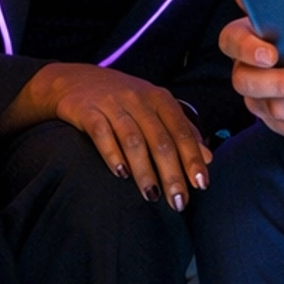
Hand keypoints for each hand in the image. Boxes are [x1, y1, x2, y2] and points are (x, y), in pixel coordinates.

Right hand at [0, 63, 211, 207]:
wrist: (75, 81)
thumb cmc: (124, 100)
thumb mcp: (155, 108)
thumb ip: (182, 131)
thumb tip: (208, 158)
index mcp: (160, 99)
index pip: (181, 131)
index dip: (192, 158)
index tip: (201, 184)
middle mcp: (139, 99)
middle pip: (160, 140)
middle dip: (171, 173)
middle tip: (178, 202)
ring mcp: (113, 104)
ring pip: (133, 140)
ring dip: (144, 170)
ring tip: (151, 195)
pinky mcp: (88, 110)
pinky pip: (102, 134)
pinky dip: (112, 154)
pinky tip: (121, 174)